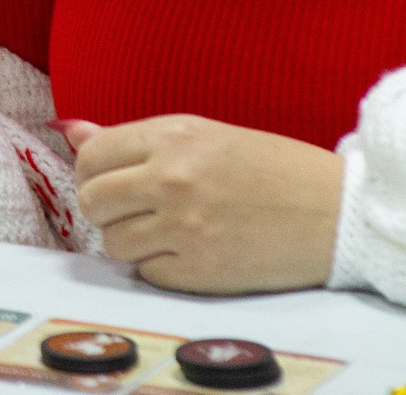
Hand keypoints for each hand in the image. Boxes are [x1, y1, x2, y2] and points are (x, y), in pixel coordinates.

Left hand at [65, 114, 343, 293]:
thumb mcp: (204, 135)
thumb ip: (134, 140)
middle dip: (106, 209)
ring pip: (114, 243)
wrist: (335, 213)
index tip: (114, 181)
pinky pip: (146, 274)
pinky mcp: (198, 271)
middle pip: (92, 202)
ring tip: (169, 230)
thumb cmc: (273, 168)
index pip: (92, 157)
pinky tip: (191, 251)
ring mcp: (183, 228)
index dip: (94, 173)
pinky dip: (160, 268)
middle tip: (136, 210)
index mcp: (173, 137)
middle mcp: (171, 180)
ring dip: (132, 241)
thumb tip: (70, 131)